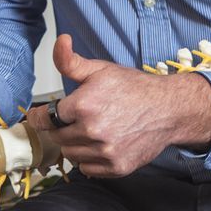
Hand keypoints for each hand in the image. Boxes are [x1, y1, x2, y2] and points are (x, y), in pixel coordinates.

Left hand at [28, 35, 210, 177]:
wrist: (168, 109)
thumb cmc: (134, 88)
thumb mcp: (100, 69)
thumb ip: (70, 61)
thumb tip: (60, 41)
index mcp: (84, 105)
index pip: (46, 118)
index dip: (43, 116)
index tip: (43, 116)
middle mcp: (93, 131)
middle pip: (57, 137)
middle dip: (63, 127)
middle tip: (78, 118)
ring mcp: (105, 152)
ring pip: (71, 154)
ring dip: (75, 144)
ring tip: (91, 130)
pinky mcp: (116, 167)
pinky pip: (87, 169)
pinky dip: (89, 159)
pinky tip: (101, 144)